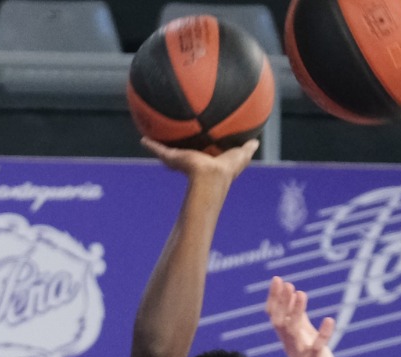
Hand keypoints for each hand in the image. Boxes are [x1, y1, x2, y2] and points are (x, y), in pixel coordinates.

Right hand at [141, 137, 259, 182]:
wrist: (209, 177)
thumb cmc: (226, 169)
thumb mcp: (240, 156)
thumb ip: (247, 149)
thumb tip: (256, 141)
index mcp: (207, 163)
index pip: (203, 155)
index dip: (202, 149)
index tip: (199, 140)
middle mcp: (192, 163)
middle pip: (184, 154)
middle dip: (179, 148)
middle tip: (174, 134)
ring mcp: (181, 162)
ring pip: (169, 153)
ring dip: (161, 146)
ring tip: (152, 134)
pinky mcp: (172, 160)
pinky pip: (159, 151)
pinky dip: (151, 145)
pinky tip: (143, 138)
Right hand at [266, 276, 346, 356]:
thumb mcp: (308, 339)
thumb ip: (301, 320)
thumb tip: (296, 295)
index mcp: (288, 341)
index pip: (275, 317)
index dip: (275, 299)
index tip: (277, 279)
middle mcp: (291, 348)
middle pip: (279, 323)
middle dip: (281, 302)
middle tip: (284, 283)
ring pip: (293, 333)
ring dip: (296, 313)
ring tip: (302, 293)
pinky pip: (317, 348)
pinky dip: (323, 334)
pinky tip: (330, 320)